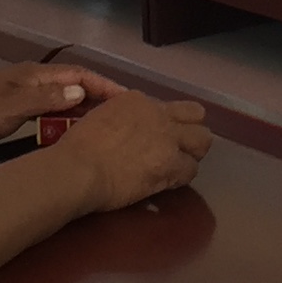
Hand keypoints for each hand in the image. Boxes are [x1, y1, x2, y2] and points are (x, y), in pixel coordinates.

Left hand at [0, 61, 117, 154]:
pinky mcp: (17, 114)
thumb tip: (82, 93)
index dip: (103, 85)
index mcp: (35, 75)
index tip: (126, 100)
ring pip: (63, 102)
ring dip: (83, 112)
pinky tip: (74, 139)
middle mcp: (34, 83)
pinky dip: (65, 123)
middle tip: (122, 119)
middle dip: (98, 99)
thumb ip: (47, 99)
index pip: (79, 75)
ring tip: (105, 130)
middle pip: (74, 87)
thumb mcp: (13, 106)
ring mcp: (25, 98)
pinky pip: (50, 116)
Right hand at [58, 87, 210, 208]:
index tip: (155, 137)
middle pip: (196, 115)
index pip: (168, 108)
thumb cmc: (78, 146)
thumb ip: (123, 117)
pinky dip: (182, 176)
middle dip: (191, 131)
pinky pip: (192, 170)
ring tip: (178, 165)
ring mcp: (168, 139)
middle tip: (178, 148)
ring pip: (203, 141)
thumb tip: (130, 128)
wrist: (79, 168)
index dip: (166, 124)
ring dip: (192, 153)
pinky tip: (168, 182)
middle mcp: (159, 114)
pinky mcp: (171, 165)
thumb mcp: (101, 116)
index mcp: (138, 100)